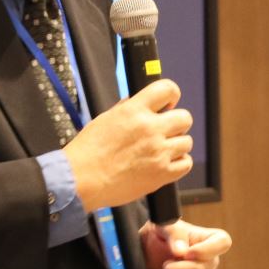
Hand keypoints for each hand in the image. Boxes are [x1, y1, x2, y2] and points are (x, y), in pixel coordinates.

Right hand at [63, 79, 192, 209]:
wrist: (82, 179)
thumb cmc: (88, 151)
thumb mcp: (106, 119)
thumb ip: (128, 109)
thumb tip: (141, 104)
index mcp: (134, 111)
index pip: (167, 89)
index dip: (172, 95)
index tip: (169, 104)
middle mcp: (150, 128)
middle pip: (184, 117)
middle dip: (176, 123)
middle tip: (165, 130)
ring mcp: (158, 152)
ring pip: (187, 142)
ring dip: (176, 145)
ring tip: (162, 150)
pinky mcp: (162, 173)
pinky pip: (186, 164)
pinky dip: (179, 163)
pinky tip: (166, 163)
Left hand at [141, 220, 230, 268]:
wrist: (147, 258)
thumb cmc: (158, 238)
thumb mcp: (161, 227)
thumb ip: (172, 233)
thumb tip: (181, 250)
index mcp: (208, 238)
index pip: (222, 242)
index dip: (207, 250)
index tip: (187, 253)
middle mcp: (212, 260)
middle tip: (165, 266)